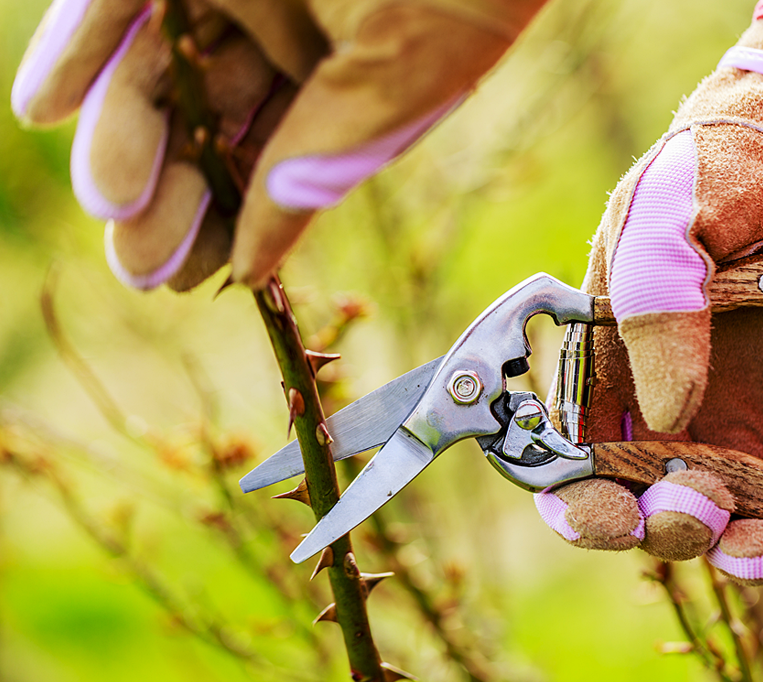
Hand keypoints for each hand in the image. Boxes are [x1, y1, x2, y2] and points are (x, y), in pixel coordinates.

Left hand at [12, 0, 545, 289]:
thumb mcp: (393, 87)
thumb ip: (319, 167)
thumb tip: (257, 267)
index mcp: (343, 75)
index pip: (274, 161)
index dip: (233, 222)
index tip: (195, 279)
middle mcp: (283, 30)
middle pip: (207, 123)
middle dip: (173, 196)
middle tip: (141, 263)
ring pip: (158, 69)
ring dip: (124, 138)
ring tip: (111, 202)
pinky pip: (117, 1)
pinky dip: (80, 50)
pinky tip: (47, 110)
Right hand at [537, 18, 762, 614]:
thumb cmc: (719, 172)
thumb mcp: (673, 207)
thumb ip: (653, 290)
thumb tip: (670, 408)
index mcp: (607, 365)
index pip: (572, 457)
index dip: (580, 503)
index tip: (609, 516)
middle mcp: (665, 407)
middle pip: (647, 500)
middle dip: (664, 528)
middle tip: (697, 510)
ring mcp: (738, 419)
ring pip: (728, 512)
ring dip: (740, 548)